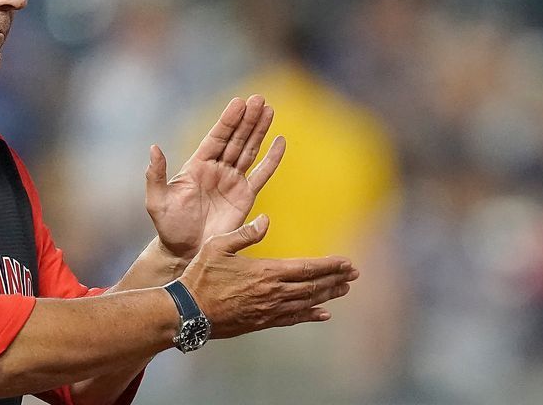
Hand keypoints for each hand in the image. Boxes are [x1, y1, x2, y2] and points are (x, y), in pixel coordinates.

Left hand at [145, 95, 283, 260]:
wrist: (185, 251)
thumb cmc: (168, 225)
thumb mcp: (156, 200)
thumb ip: (155, 174)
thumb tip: (154, 147)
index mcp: (197, 165)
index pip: (216, 137)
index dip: (228, 120)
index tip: (239, 102)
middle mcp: (217, 169)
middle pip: (236, 139)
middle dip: (247, 119)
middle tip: (258, 99)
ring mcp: (232, 181)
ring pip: (249, 150)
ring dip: (259, 131)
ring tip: (269, 109)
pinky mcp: (245, 197)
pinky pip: (262, 174)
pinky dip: (272, 159)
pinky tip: (280, 142)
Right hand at [180, 215, 358, 337]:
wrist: (188, 312)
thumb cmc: (200, 276)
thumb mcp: (218, 246)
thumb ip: (245, 233)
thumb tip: (266, 219)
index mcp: (265, 271)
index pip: (307, 268)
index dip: (329, 265)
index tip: (347, 262)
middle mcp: (273, 293)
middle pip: (312, 286)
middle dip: (335, 279)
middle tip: (354, 275)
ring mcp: (269, 310)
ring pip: (306, 303)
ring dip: (327, 295)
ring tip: (344, 290)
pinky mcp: (261, 322)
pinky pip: (293, 319)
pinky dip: (310, 315)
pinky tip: (322, 314)